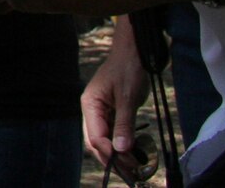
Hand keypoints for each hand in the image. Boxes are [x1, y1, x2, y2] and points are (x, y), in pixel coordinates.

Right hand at [82, 17, 153, 182]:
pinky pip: (114, 133)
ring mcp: (101, 111)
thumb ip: (124, 123)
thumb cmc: (128, 68)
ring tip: (135, 170)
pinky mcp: (112, 112)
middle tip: (133, 174)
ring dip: (118, 155)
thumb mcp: (128, 96)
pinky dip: (123, 145)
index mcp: (90, 104)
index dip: (110, 152)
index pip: (96, 136)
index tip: (128, 164)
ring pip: (105, 140)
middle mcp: (92, 110)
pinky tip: (134, 154)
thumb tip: (122, 149)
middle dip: (113, 159)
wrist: (134, 50)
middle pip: (97, 142)